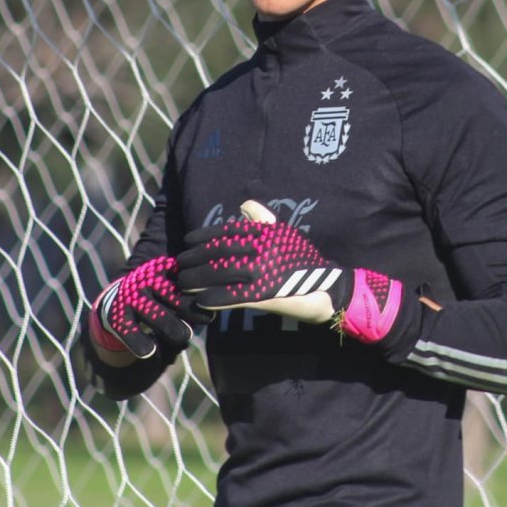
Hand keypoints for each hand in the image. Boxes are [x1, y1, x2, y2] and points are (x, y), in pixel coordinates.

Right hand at [88, 255, 210, 358]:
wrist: (118, 300)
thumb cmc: (159, 295)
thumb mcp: (173, 284)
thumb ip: (191, 293)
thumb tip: (213, 312)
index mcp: (164, 269)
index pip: (186, 279)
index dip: (201, 296)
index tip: (211, 313)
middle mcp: (147, 280)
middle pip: (172, 295)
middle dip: (189, 310)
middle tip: (206, 320)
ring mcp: (131, 297)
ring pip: (154, 313)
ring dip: (170, 326)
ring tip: (184, 336)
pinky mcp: (116, 314)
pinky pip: (129, 330)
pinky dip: (139, 342)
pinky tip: (149, 351)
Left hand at [176, 202, 404, 343]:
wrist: (327, 288)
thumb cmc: (303, 261)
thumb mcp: (285, 235)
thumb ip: (263, 220)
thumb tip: (243, 204)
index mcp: (265, 233)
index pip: (227, 231)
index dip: (204, 236)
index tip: (188, 242)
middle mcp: (263, 249)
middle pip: (219, 252)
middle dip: (195, 259)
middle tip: (179, 266)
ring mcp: (264, 272)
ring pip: (221, 274)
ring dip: (198, 280)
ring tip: (183, 284)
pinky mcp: (265, 294)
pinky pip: (233, 296)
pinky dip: (214, 298)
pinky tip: (201, 302)